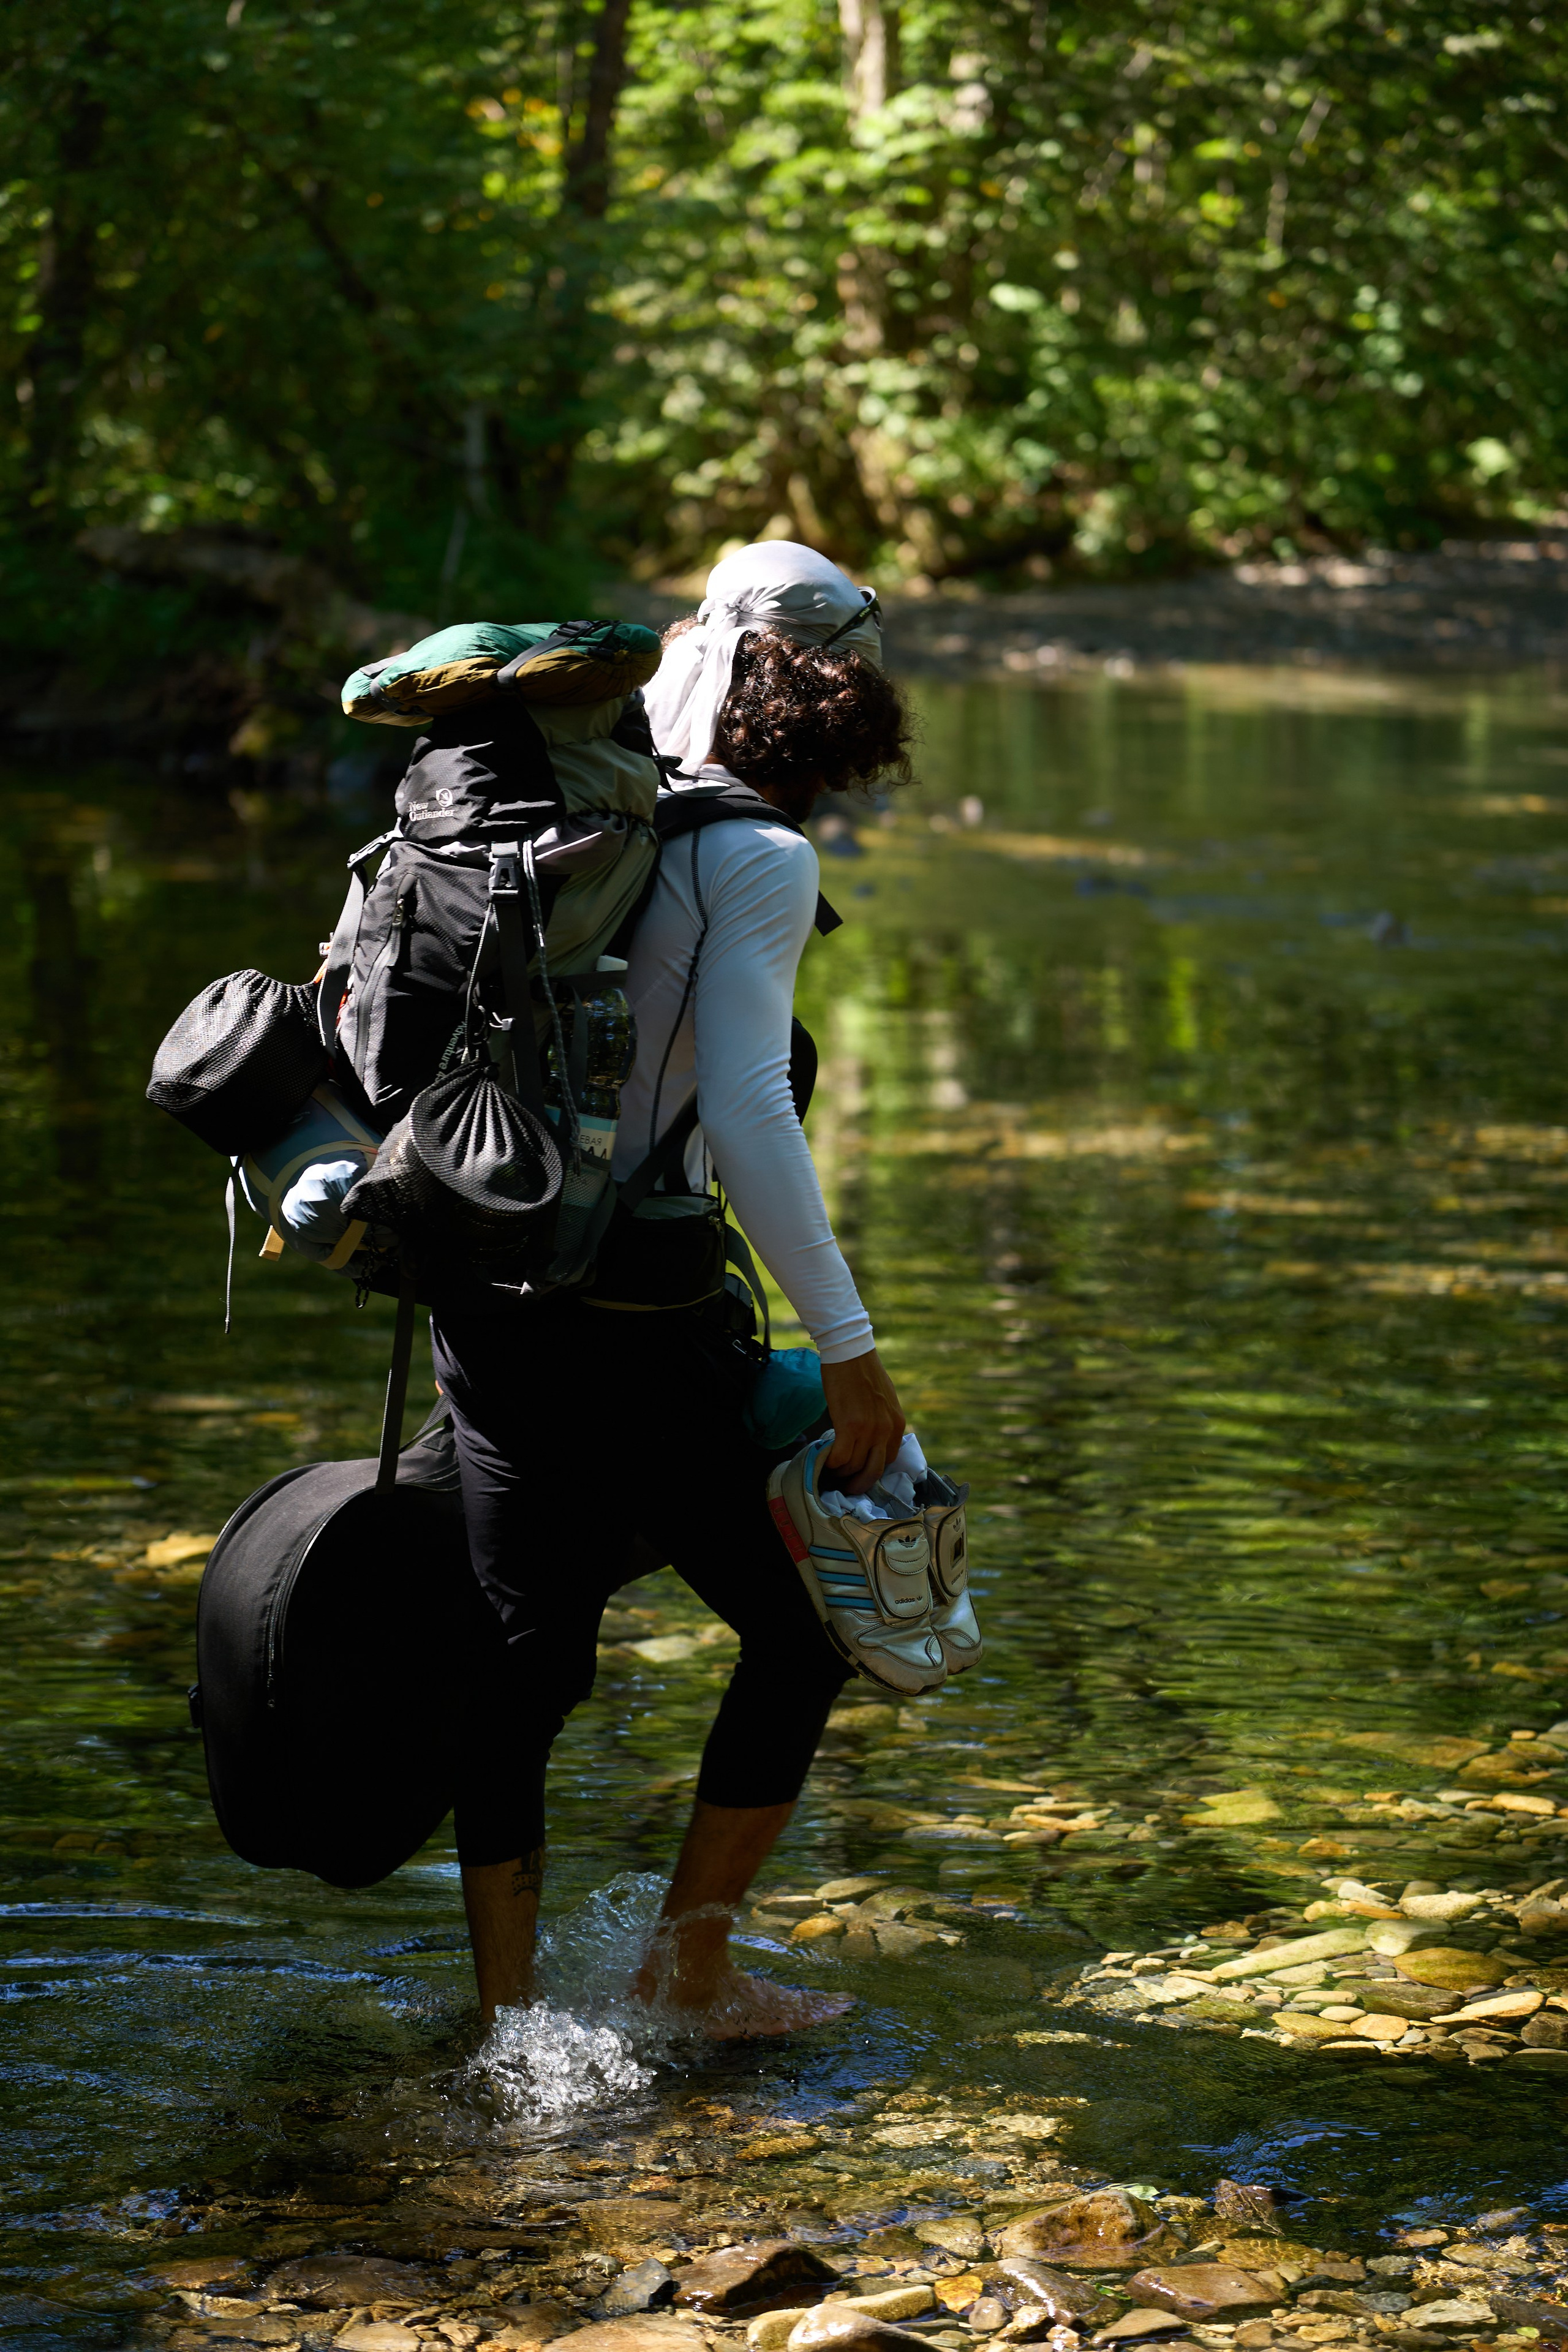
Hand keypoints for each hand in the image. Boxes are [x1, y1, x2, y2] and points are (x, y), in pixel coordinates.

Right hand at [821, 1349, 905, 1495]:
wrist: (850, 1353)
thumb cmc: (864, 1371)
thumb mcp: (885, 1399)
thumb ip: (883, 1420)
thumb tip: (872, 1437)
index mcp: (897, 1424)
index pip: (890, 1460)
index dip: (873, 1470)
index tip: (860, 1473)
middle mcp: (886, 1430)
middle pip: (874, 1471)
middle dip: (859, 1483)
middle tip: (847, 1487)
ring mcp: (869, 1430)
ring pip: (854, 1466)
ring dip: (841, 1474)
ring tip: (831, 1471)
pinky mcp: (849, 1426)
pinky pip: (840, 1458)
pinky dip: (831, 1464)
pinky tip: (825, 1462)